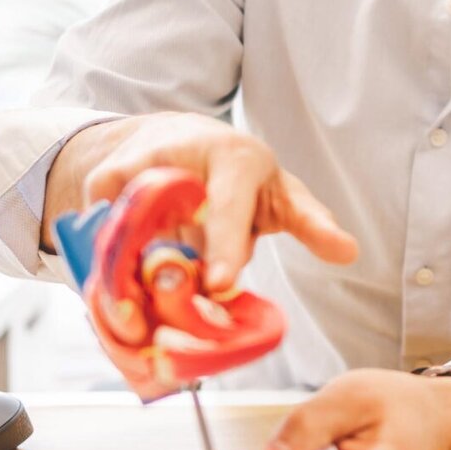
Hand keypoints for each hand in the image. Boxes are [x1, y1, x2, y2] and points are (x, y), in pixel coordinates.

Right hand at [46, 112, 358, 289]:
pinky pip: (102, 230)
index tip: (219, 283)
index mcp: (237, 158)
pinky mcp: (106, 177)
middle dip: (161, 263)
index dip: (224, 245)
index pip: (230, 206)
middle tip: (169, 310)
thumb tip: (348, 251)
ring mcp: (140, 163)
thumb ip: (312, 223)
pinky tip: (123, 280)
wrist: (176, 139)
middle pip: (171, 215)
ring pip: (133, 227)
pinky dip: (110, 260)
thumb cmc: (241, 178)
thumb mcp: (282, 196)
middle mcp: (185, 152)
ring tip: (149, 300)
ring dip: (138, 269)